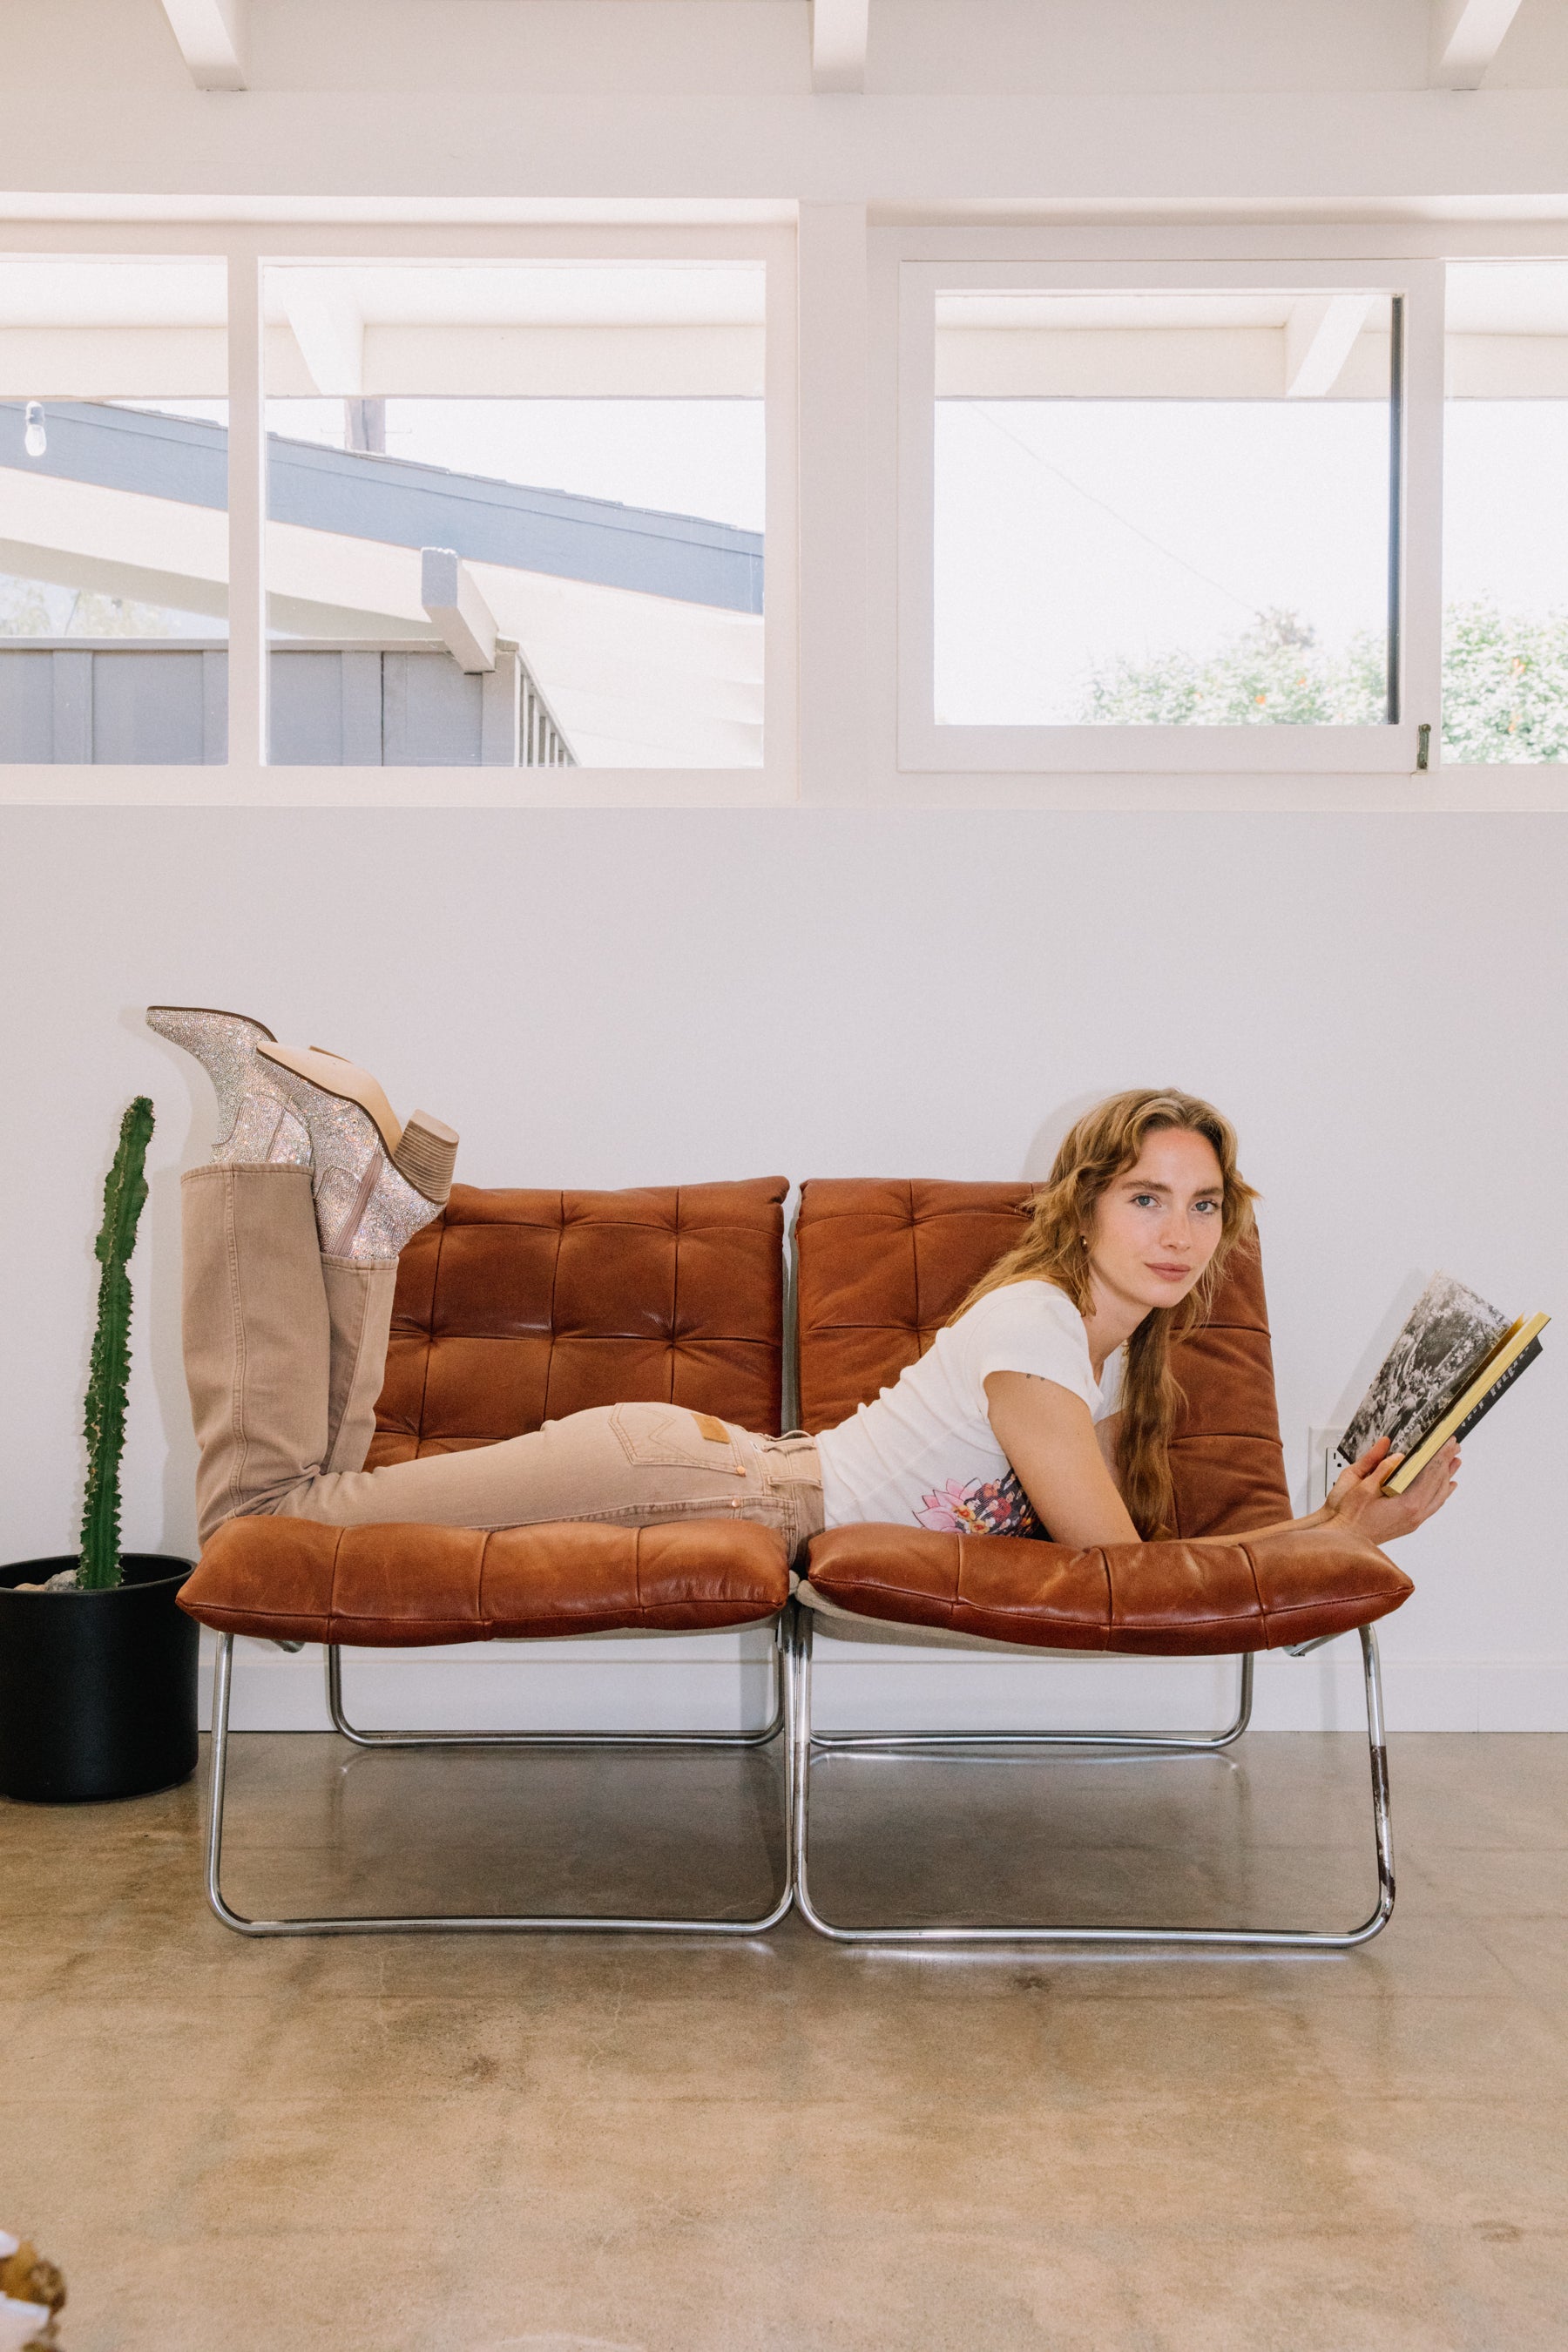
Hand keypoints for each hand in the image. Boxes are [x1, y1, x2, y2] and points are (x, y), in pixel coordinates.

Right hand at [1323, 1434, 1460, 1544]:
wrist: (1345, 1539)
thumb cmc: (1350, 1517)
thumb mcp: (1362, 1487)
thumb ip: (1381, 1469)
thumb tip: (1396, 1456)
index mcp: (1407, 1503)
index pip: (1431, 1473)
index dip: (1441, 1455)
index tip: (1448, 1442)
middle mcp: (1415, 1514)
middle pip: (1439, 1483)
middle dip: (1447, 1462)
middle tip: (1453, 1447)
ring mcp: (1414, 1520)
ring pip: (1439, 1496)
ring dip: (1447, 1477)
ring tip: (1455, 1463)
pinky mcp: (1410, 1524)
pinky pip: (1433, 1506)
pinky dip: (1442, 1494)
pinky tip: (1445, 1489)